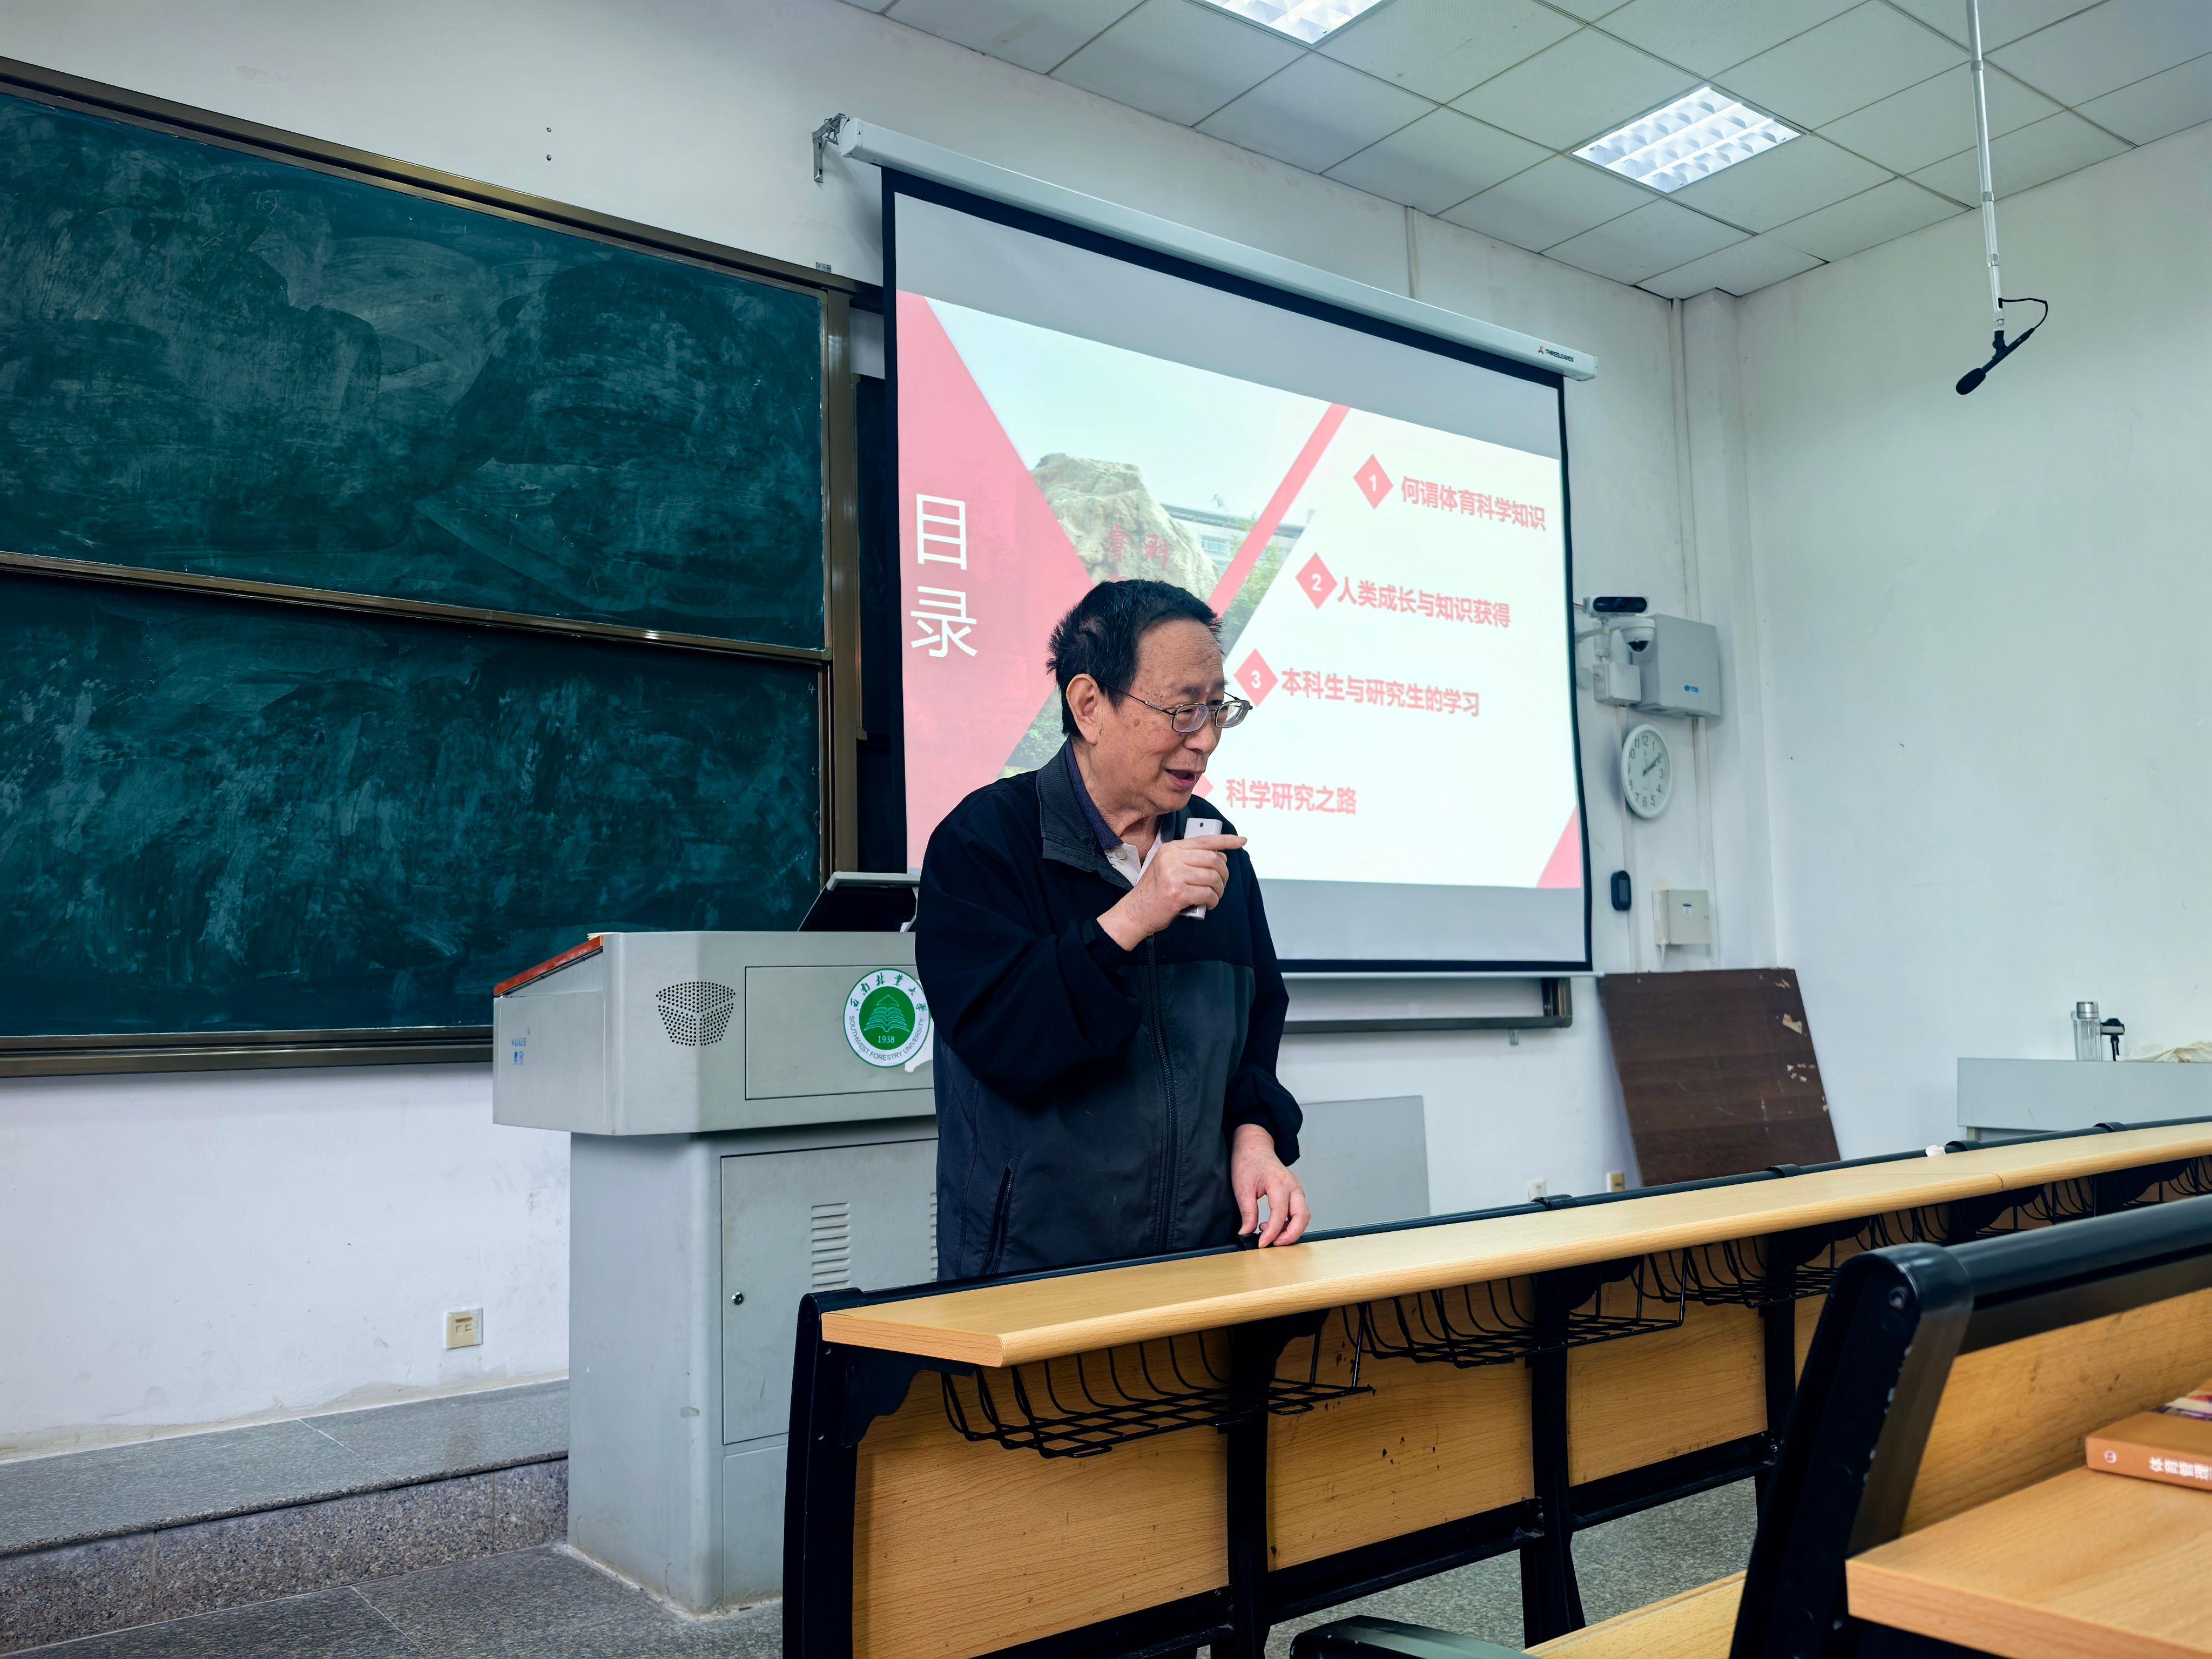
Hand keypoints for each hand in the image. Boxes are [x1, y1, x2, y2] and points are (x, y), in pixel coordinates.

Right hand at [1097, 834, 1245, 949]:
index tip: (1241, 841)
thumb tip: (1221, 857)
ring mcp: (1174, 875)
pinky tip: (1208, 904)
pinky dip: (1212, 901)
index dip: (1226, 841)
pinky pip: (1208, 894)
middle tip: (1221, 884)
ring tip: (1214, 897)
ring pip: (1213, 877)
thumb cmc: (1155, 891)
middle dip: (1224, 874)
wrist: (1136, 911)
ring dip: (1219, 890)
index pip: (1205, 840)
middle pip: (1213, 859)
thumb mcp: (1168, 867)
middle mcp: (1172, 858)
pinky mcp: (1177, 893)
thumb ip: (1191, 859)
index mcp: (1171, 849)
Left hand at [1231, 1123, 1309, 1247]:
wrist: (1254, 1148)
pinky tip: (1275, 1226)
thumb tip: (1246, 1233)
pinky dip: (1291, 1223)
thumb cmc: (1248, 1162)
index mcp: (1278, 1181)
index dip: (1272, 1232)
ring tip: (1271, 1235)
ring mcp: (1297, 1188)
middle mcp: (1293, 1185)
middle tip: (1274, 1244)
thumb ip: (1247, 1212)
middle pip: (1302, 1216)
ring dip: (1292, 1230)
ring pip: (1304, 1216)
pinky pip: (1300, 1212)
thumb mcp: (1242, 1188)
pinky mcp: (1296, 1193)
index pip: (1280, 1213)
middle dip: (1290, 1235)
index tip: (1262, 1243)